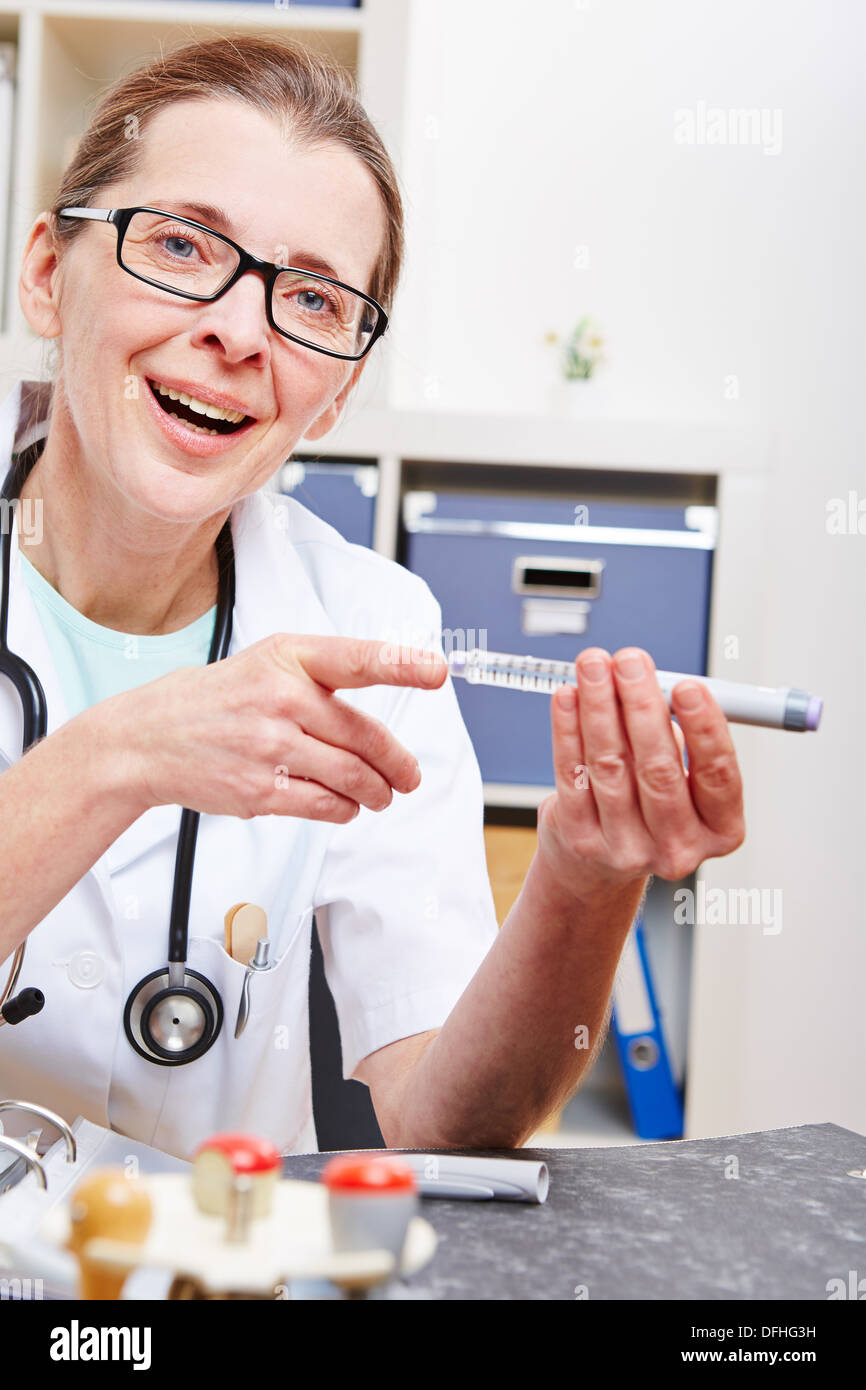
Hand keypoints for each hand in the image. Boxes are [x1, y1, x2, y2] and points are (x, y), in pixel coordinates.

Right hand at [105, 634, 447, 822]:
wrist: (149, 739)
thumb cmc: (218, 699)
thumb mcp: (267, 662)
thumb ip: (322, 674)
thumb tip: (385, 693)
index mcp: (288, 658)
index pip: (357, 659)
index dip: (402, 665)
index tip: (437, 671)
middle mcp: (281, 698)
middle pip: (365, 736)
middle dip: (397, 763)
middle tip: (408, 775)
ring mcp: (270, 746)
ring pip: (353, 776)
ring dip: (377, 792)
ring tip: (382, 795)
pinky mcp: (261, 790)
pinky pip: (325, 805)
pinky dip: (345, 810)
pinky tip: (346, 807)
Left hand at [536, 646, 745, 905]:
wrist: (599, 863)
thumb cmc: (651, 804)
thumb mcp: (684, 775)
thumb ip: (679, 732)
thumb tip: (654, 679)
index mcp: (719, 829)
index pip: (718, 775)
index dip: (704, 728)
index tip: (687, 686)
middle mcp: (677, 846)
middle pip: (659, 769)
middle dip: (642, 705)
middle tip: (631, 662)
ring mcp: (627, 848)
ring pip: (611, 765)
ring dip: (600, 706)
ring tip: (595, 666)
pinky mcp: (582, 839)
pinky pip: (572, 773)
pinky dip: (567, 728)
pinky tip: (568, 696)